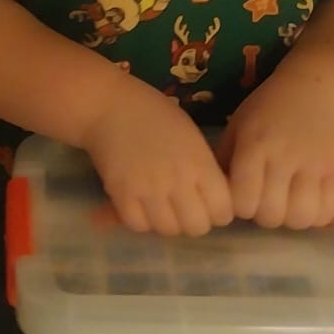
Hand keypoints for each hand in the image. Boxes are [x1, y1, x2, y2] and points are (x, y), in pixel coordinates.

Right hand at [85, 81, 232, 236]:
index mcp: (199, 162)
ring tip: (160, 205)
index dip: (218, 211)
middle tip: (183, 207)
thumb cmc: (154, 114)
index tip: (208, 203)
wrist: (109, 104)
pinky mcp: (122, 194)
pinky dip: (141, 220)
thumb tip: (213, 200)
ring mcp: (149, 189)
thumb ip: (204, 168)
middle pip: (197, 227)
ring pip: (168, 230)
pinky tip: (140, 205)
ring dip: (167, 222)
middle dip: (193, 220)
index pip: (223, 211)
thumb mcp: (190, 135)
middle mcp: (178, 180)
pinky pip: (139, 226)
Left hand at [217, 80, 333, 228]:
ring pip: (300, 218)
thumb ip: (224, 161)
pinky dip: (316, 217)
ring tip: (286, 204)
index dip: (239, 206)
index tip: (241, 196)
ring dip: (289, 219)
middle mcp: (284, 156)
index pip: (243, 199)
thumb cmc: (267, 111)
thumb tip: (217, 197)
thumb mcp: (237, 127)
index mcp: (254, 144)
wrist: (312, 93)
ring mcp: (313, 166)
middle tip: (264, 201)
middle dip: (263, 215)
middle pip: (271, 214)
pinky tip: (307, 204)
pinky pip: (328, 212)